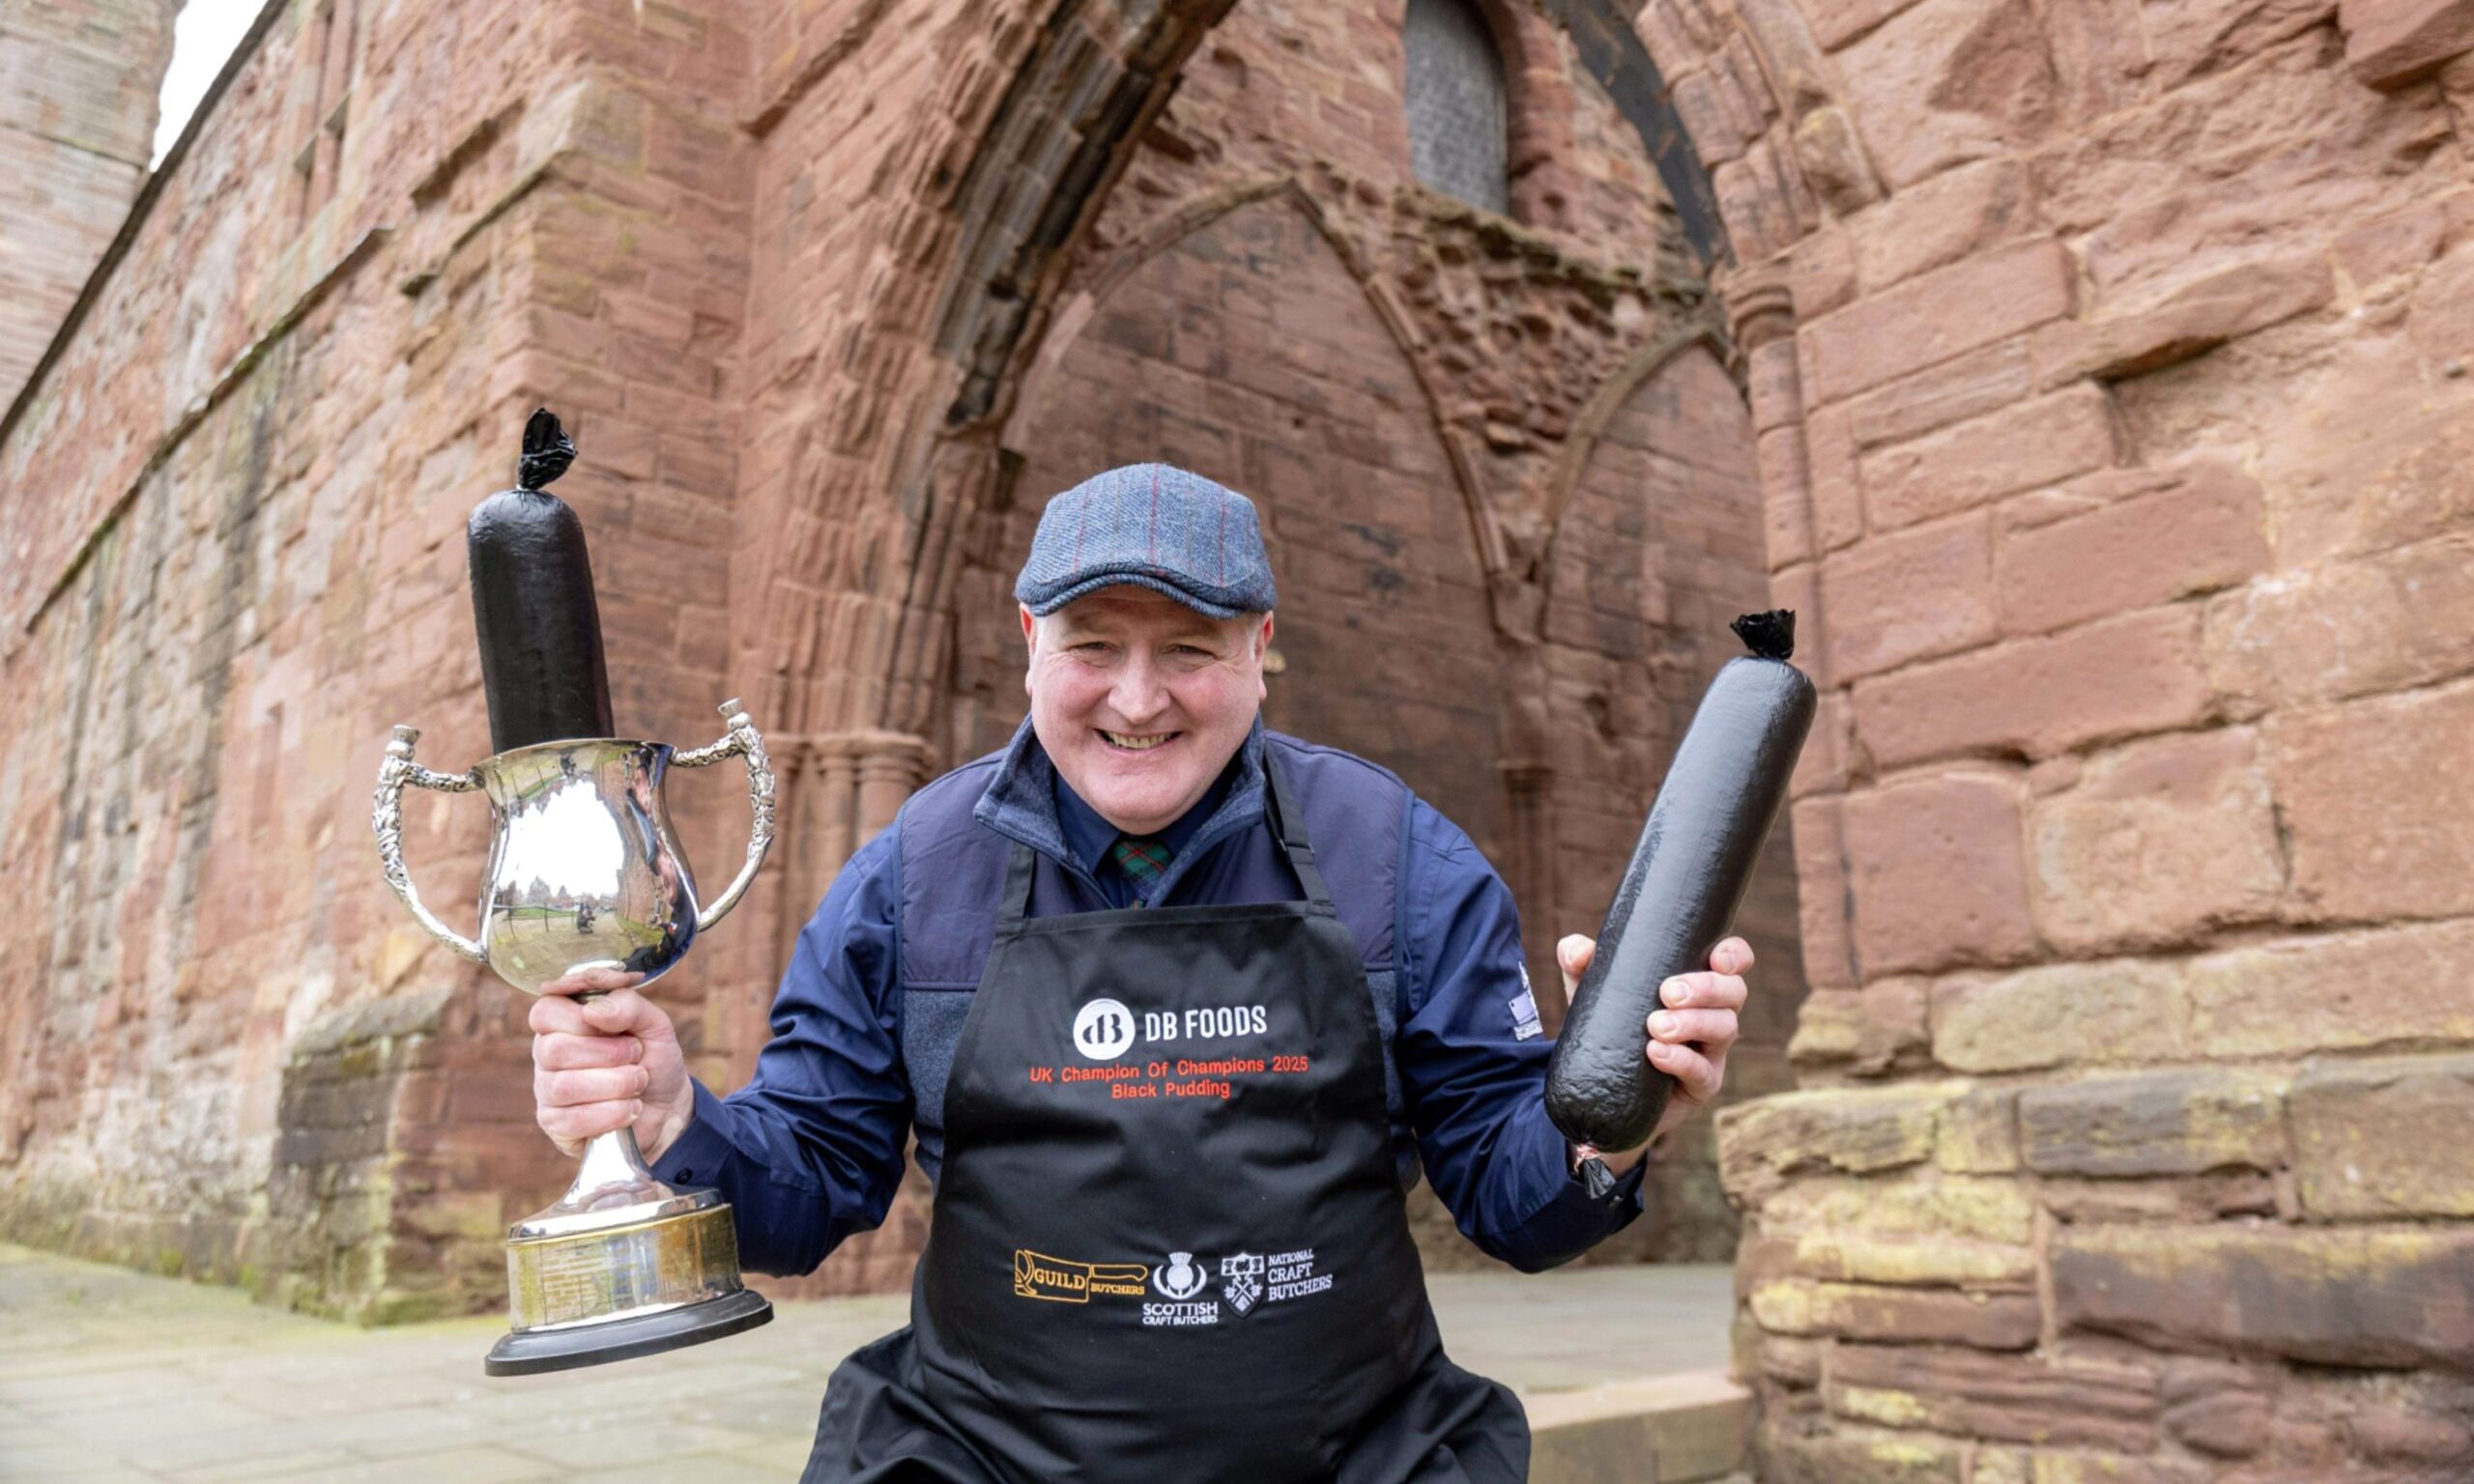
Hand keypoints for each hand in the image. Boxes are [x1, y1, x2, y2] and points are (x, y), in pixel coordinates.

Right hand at [528, 965, 694, 1161]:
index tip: (620, 1029)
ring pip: (563, 1087)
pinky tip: (631, 1109)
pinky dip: (612, 1114)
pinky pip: (572, 1120)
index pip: (544, 1013)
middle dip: (609, 1054)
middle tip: (636, 1056)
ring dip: (616, 1085)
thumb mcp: (653, 1023)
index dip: (581, 1020)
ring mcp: (546, 1090)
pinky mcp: (554, 1124)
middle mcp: (546, 1054)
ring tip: (639, 1082)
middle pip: (553, 1051)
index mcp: (562, 1022)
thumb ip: (628, 1005)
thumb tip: (593, 1010)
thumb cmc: (652, 1058)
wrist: (667, 1105)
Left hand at [1557, 934, 1750, 1172]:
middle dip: (1706, 988)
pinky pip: (1704, 1073)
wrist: (1603, 1087)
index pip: (1733, 961)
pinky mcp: (1700, 1085)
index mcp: (1697, 982)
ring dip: (1694, 1023)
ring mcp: (1711, 1051)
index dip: (1734, 956)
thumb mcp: (1592, 989)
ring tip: (1655, 1026)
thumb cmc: (1610, 1023)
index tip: (1716, 959)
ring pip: (1725, 1029)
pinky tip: (1656, 1054)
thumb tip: (1578, 951)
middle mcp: (1713, 1012)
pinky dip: (1682, 1061)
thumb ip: (1579, 961)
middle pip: (1734, 992)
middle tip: (1668, 993)